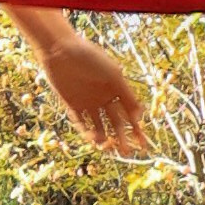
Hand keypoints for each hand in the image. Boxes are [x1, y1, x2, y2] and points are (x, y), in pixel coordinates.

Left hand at [37, 30, 150, 156]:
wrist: (61, 51)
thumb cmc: (91, 59)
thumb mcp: (114, 76)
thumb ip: (127, 96)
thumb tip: (140, 117)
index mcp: (116, 90)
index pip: (129, 115)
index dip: (136, 130)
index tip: (143, 145)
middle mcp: (103, 98)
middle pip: (115, 124)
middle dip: (121, 138)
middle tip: (126, 153)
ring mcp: (88, 103)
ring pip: (98, 126)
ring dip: (103, 138)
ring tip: (107, 146)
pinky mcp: (72, 105)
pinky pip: (81, 122)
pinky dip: (86, 131)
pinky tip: (93, 138)